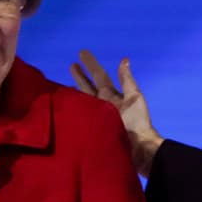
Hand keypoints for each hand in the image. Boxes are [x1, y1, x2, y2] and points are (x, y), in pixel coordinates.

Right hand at [71, 50, 163, 176]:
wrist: (138, 148)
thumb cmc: (139, 122)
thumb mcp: (134, 97)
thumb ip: (127, 80)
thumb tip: (124, 60)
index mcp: (112, 96)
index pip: (99, 76)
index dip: (91, 65)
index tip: (81, 53)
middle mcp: (102, 104)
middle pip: (88, 87)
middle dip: (80, 76)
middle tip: (71, 64)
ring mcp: (95, 116)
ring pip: (82, 99)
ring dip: (74, 89)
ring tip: (63, 83)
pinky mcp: (90, 128)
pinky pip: (78, 116)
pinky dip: (72, 108)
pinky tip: (64, 104)